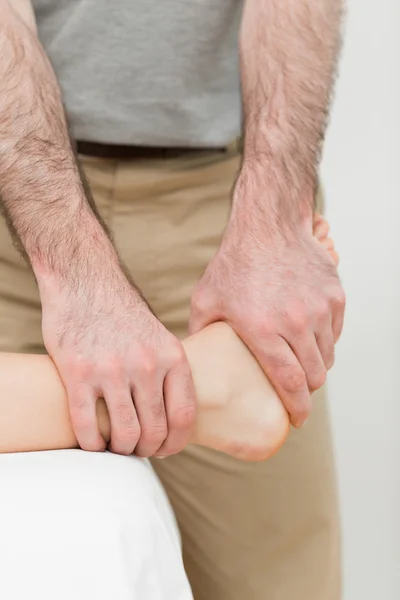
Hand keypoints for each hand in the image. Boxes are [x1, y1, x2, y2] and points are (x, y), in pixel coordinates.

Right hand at [39, 262, 195, 456]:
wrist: (85, 282)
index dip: (175, 442)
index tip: (165, 449)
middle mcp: (146, 365)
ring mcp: (112, 370)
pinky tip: (93, 442)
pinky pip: (88, 425)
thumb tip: (174, 415)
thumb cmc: (122, 314)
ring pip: (125, 433)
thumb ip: (168, 372)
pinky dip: (92, 444)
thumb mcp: (159, 338)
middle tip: (137, 449)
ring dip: (121, 448)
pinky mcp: (78, 373)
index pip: (183, 416)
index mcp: (172, 357)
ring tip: (116, 446)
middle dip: (147, 449)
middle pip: (155, 430)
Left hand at [190, 184, 344, 427]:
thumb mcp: (207, 300)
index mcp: (263, 328)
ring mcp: (319, 307)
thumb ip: (201, 334)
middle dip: (306, 392)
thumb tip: (193, 360)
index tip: (296, 421)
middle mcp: (296, 321)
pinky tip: (307, 337)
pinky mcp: (334, 295)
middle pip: (314, 376)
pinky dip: (324, 341)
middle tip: (295, 394)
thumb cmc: (234, 263)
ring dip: (316, 366)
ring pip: (327, 356)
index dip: (296, 408)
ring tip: (300, 366)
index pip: (290, 383)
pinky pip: (335, 332)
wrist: (267, 226)